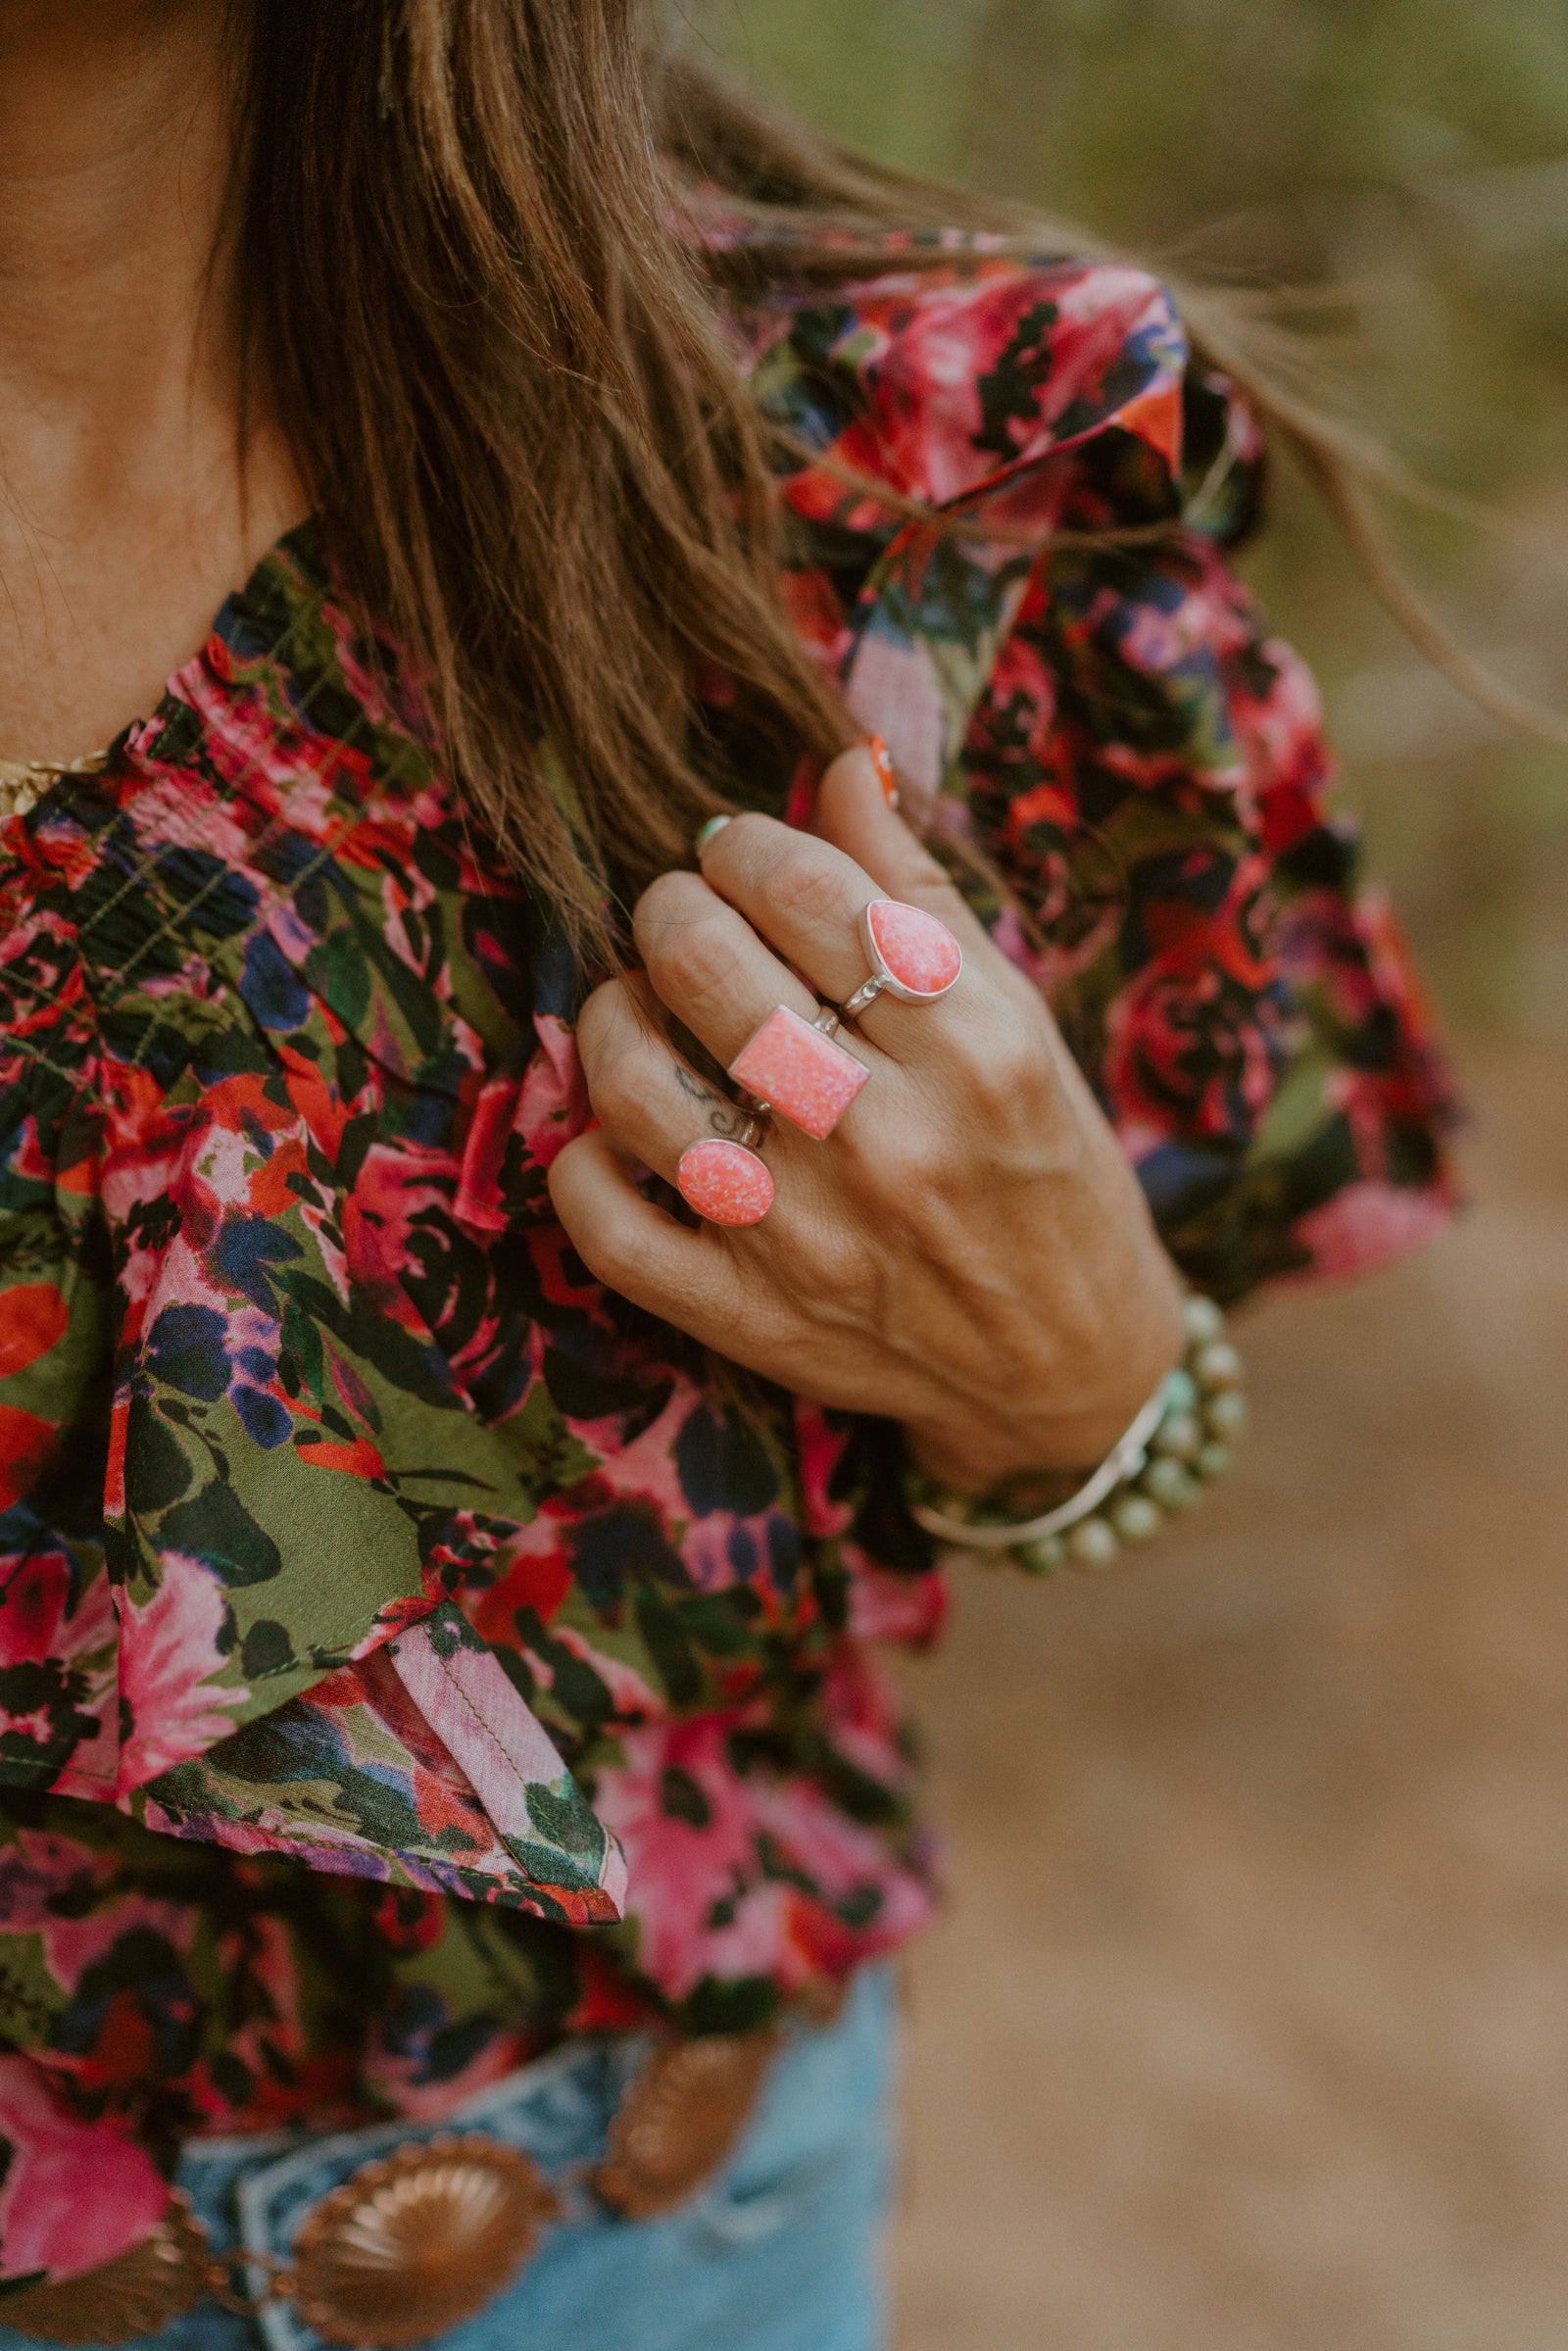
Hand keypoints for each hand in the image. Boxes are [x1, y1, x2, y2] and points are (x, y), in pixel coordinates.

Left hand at [548, 746, 1183, 1492]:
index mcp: (977, 1046)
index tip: (737, 851)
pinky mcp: (746, 1318)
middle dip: (671, 910)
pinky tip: (624, 1128)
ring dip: (614, 1018)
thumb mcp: (1019, 1020)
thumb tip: (838, 763)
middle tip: (685, 917)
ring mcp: (807, 1238)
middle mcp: (889, 1139)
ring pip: (634, 1085)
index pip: (804, 887)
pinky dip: (586, 1158)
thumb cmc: (1045, 1169)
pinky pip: (604, 1224)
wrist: (1066, 1367)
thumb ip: (920, 894)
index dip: (743, 842)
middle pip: (704, 966)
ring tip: (645, 1006)